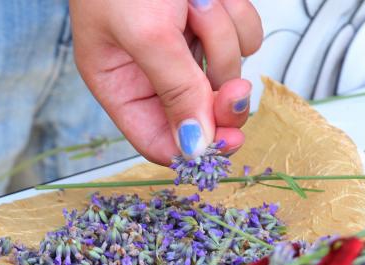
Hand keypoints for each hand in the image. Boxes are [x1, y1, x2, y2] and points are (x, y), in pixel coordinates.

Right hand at [69, 0, 261, 163]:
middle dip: (219, 95)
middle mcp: (152, 71)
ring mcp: (186, 45)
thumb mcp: (144, 32)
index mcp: (120, 84)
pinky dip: (236, 13)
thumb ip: (174, 91)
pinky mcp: (213, 19)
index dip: (195, 149)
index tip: (228, 144)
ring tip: (194, 0)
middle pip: (202, 114)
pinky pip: (244, 35)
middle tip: (234, 87)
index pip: (159, 141)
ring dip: (222, 37)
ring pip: (228, 71)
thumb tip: (196, 149)